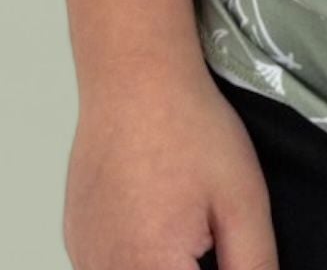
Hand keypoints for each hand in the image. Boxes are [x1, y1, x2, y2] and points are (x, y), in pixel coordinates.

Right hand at [62, 63, 275, 269]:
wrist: (135, 75)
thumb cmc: (190, 130)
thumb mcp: (244, 203)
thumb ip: (252, 268)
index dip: (218, 268)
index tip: (224, 248)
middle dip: (189, 264)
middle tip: (205, 230)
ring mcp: (84, 258)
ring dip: (163, 262)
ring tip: (181, 216)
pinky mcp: (75, 240)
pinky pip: (108, 267)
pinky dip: (134, 257)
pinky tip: (155, 219)